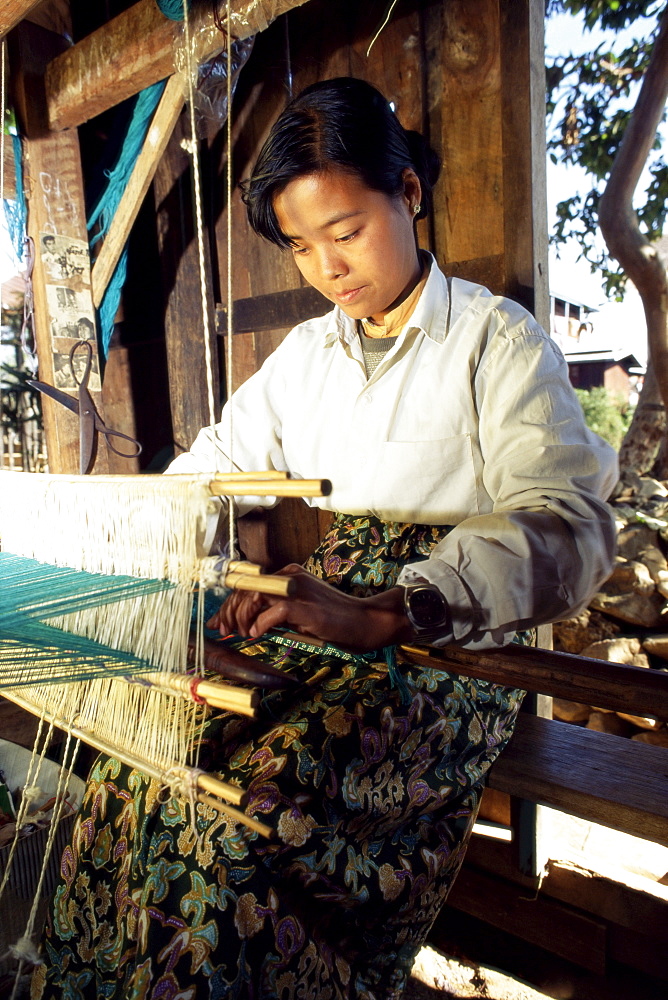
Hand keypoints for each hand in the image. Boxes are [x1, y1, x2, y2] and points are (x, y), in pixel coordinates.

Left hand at [211, 564, 414, 651]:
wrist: (362, 622)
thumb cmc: (331, 621)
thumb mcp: (296, 614)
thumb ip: (272, 613)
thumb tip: (244, 624)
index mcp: (287, 575)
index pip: (248, 584)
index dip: (229, 603)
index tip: (220, 622)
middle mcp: (289, 576)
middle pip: (245, 589)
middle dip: (229, 611)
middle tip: (225, 631)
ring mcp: (296, 589)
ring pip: (253, 597)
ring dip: (242, 618)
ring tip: (244, 634)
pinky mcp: (303, 605)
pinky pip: (271, 612)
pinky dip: (260, 625)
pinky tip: (257, 635)